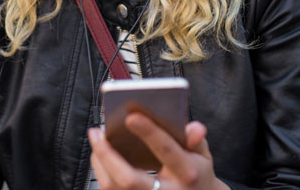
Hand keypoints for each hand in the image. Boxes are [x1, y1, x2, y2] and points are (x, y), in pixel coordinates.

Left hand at [88, 113, 229, 189]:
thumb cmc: (196, 175)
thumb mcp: (203, 156)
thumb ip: (196, 139)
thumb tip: (194, 127)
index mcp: (187, 174)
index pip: (167, 151)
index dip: (149, 133)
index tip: (131, 116)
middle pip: (129, 179)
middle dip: (108, 154)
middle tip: (96, 131)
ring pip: (114, 187)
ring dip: (100, 161)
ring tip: (96, 139)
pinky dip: (102, 171)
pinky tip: (100, 155)